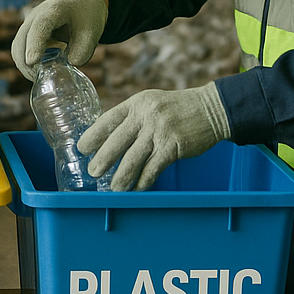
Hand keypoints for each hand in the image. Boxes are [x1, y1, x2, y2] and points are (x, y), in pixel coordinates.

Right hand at [10, 0, 107, 80]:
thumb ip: (83, 50)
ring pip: (18, 44)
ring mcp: (31, 22)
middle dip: (25, 60)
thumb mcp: (92, 33)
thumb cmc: (88, 17)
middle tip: (37, 78)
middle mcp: (37, 14)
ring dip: (23, 62)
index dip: (34, 44)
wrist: (83, 3)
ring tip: (37, 77)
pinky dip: (25, 60)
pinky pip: (21, 47)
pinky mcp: (30, 31)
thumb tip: (70, 64)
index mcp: (54, 10)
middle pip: (22, 38)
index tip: (33, 62)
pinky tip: (36, 70)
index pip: (39, 27)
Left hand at [77, 82, 230, 190]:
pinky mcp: (173, 146)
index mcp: (136, 103)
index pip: (108, 119)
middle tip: (92, 172)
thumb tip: (110, 140)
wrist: (211, 108)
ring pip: (134, 158)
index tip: (82, 147)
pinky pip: (153, 168)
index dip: (94, 134)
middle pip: (117, 140)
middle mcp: (145, 115)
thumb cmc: (177, 109)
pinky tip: (137, 190)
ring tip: (112, 189)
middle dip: (103, 158)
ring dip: (122, 176)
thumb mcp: (151, 104)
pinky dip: (144, 181)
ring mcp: (159, 130)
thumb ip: (133, 119)